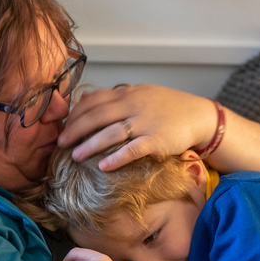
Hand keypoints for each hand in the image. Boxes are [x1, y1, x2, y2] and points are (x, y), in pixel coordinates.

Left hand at [59, 85, 216, 170]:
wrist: (199, 116)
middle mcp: (135, 105)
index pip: (95, 100)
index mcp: (128, 94)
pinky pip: (133, 149)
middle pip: (97, 116)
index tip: (63, 126)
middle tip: (60, 143)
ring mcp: (146, 122)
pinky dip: (117, 158)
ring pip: (111, 132)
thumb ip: (114, 98)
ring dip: (90, 145)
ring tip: (74, 156)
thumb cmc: (168, 108)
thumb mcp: (141, 94)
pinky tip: (103, 166)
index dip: (76, 113)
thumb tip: (85, 98)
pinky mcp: (157, 140)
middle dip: (76, 129)